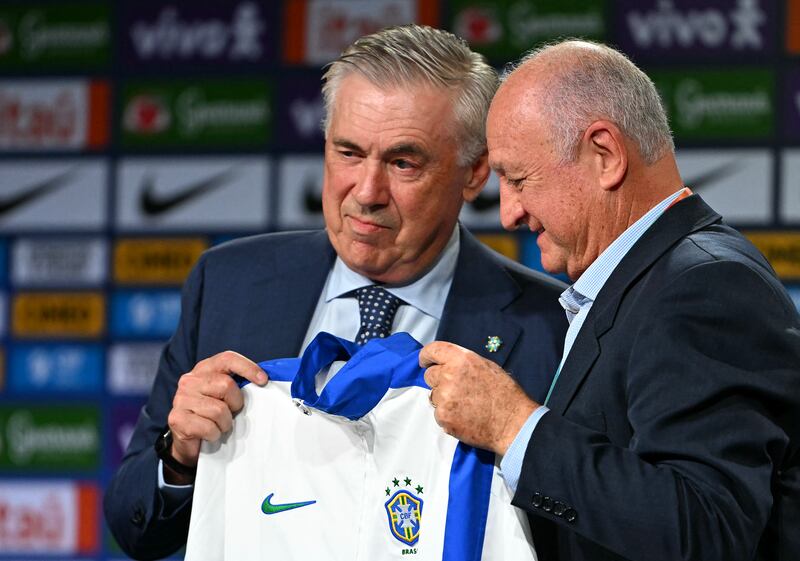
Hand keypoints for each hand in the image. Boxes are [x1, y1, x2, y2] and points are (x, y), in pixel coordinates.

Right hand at [167, 351, 266, 471]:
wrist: (188, 441)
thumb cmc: (212, 415)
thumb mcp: (225, 395)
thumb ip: (238, 385)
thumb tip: (263, 381)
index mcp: (204, 369)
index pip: (227, 359)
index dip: (247, 367)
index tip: (263, 380)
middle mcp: (190, 380)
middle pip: (226, 385)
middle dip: (236, 403)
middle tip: (231, 412)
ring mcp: (181, 399)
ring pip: (219, 410)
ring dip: (225, 423)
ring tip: (220, 425)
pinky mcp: (177, 419)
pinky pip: (209, 428)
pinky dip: (215, 434)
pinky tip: (210, 434)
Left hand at [419, 341, 539, 455]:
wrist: (512, 422)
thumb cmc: (504, 394)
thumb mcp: (486, 366)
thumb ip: (462, 363)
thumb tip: (446, 364)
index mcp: (461, 359)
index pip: (432, 350)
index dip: (426, 356)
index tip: (425, 361)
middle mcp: (449, 375)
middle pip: (429, 375)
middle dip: (439, 381)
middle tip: (457, 389)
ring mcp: (445, 397)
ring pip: (434, 395)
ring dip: (444, 399)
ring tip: (466, 405)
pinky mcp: (443, 417)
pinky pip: (438, 413)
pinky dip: (448, 415)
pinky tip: (464, 416)